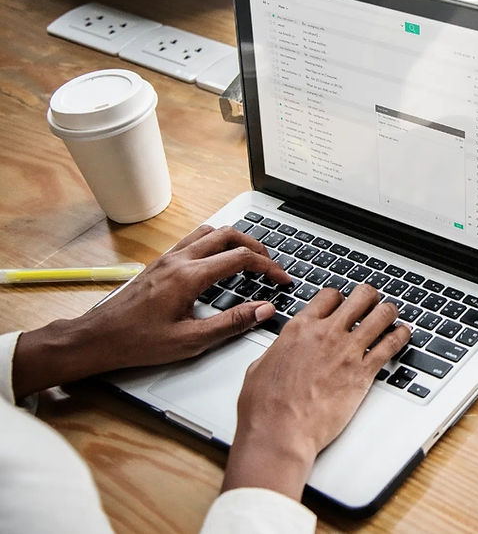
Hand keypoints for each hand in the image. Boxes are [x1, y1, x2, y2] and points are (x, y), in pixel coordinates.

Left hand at [12, 225, 290, 398]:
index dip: (268, 267)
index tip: (282, 280)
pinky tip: (219, 261)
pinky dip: (215, 242)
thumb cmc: (138, 342)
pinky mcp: (161, 262)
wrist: (98, 338)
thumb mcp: (191, 340)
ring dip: (235, 240)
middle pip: (228, 235)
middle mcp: (179, 260)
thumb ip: (232, 323)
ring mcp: (168, 258)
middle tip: (271, 264)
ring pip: (210, 231)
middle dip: (256, 247)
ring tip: (250, 257)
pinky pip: (194, 239)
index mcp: (189, 276)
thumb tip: (264, 309)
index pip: (240, 258)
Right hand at [222, 284, 410, 499]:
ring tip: (392, 314)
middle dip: (369, 296)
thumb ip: (279, 350)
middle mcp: (326, 333)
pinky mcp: (363, 372)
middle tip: (373, 302)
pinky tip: (404, 333)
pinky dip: (401, 336)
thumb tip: (282, 348)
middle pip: (360, 297)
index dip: (340, 297)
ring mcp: (347, 351)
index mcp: (300, 328)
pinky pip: (390, 345)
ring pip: (381, 315)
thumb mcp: (260, 366)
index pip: (330, 296)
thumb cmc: (266, 407)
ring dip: (389, 312)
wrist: (281, 431)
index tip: (343, 303)